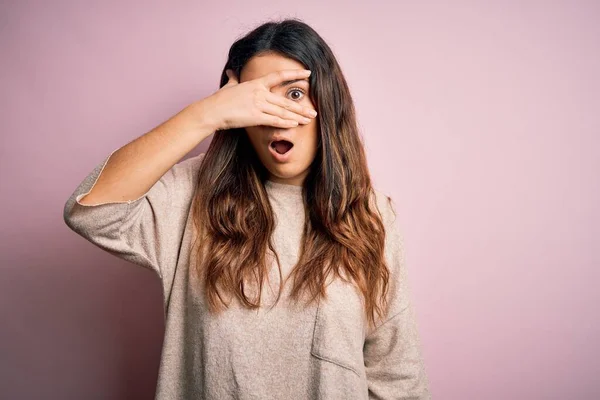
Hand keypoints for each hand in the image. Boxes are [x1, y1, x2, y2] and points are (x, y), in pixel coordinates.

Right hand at [200, 68, 317, 130]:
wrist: (212, 111)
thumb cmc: (219, 100)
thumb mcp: (228, 86)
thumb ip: (233, 79)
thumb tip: (231, 72)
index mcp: (256, 84)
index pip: (279, 76)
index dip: (294, 74)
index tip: (308, 74)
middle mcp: (260, 93)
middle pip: (285, 100)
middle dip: (301, 107)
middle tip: (314, 111)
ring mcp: (258, 105)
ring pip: (283, 112)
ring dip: (297, 116)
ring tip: (309, 120)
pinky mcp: (255, 117)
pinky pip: (274, 121)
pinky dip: (286, 123)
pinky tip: (295, 124)